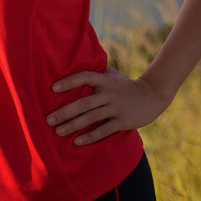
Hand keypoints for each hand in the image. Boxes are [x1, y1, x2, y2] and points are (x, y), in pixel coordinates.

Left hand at [44, 65, 169, 145]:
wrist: (152, 96)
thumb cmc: (125, 85)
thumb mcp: (112, 74)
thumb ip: (96, 69)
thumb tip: (75, 59)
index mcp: (104, 80)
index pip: (84, 77)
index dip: (68, 82)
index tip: (52, 88)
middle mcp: (109, 93)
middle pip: (83, 103)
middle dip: (64, 112)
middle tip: (48, 119)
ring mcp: (116, 108)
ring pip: (90, 118)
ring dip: (72, 125)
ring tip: (57, 131)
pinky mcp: (123, 121)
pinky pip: (104, 130)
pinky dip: (90, 136)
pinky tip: (77, 141)